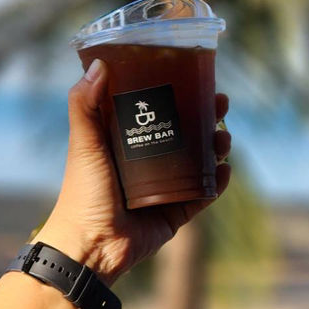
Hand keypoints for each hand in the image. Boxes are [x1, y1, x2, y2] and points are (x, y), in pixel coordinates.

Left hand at [33, 59, 230, 285]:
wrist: (91, 246)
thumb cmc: (83, 192)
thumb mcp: (84, 143)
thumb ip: (84, 105)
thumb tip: (99, 63)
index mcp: (127, 142)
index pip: (158, 109)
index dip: (179, 93)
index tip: (197, 78)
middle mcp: (148, 162)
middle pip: (186, 132)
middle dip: (208, 116)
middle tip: (221, 104)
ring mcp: (165, 187)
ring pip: (200, 161)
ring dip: (217, 146)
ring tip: (223, 139)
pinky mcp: (176, 212)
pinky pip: (204, 194)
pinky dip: (219, 182)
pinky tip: (226, 169)